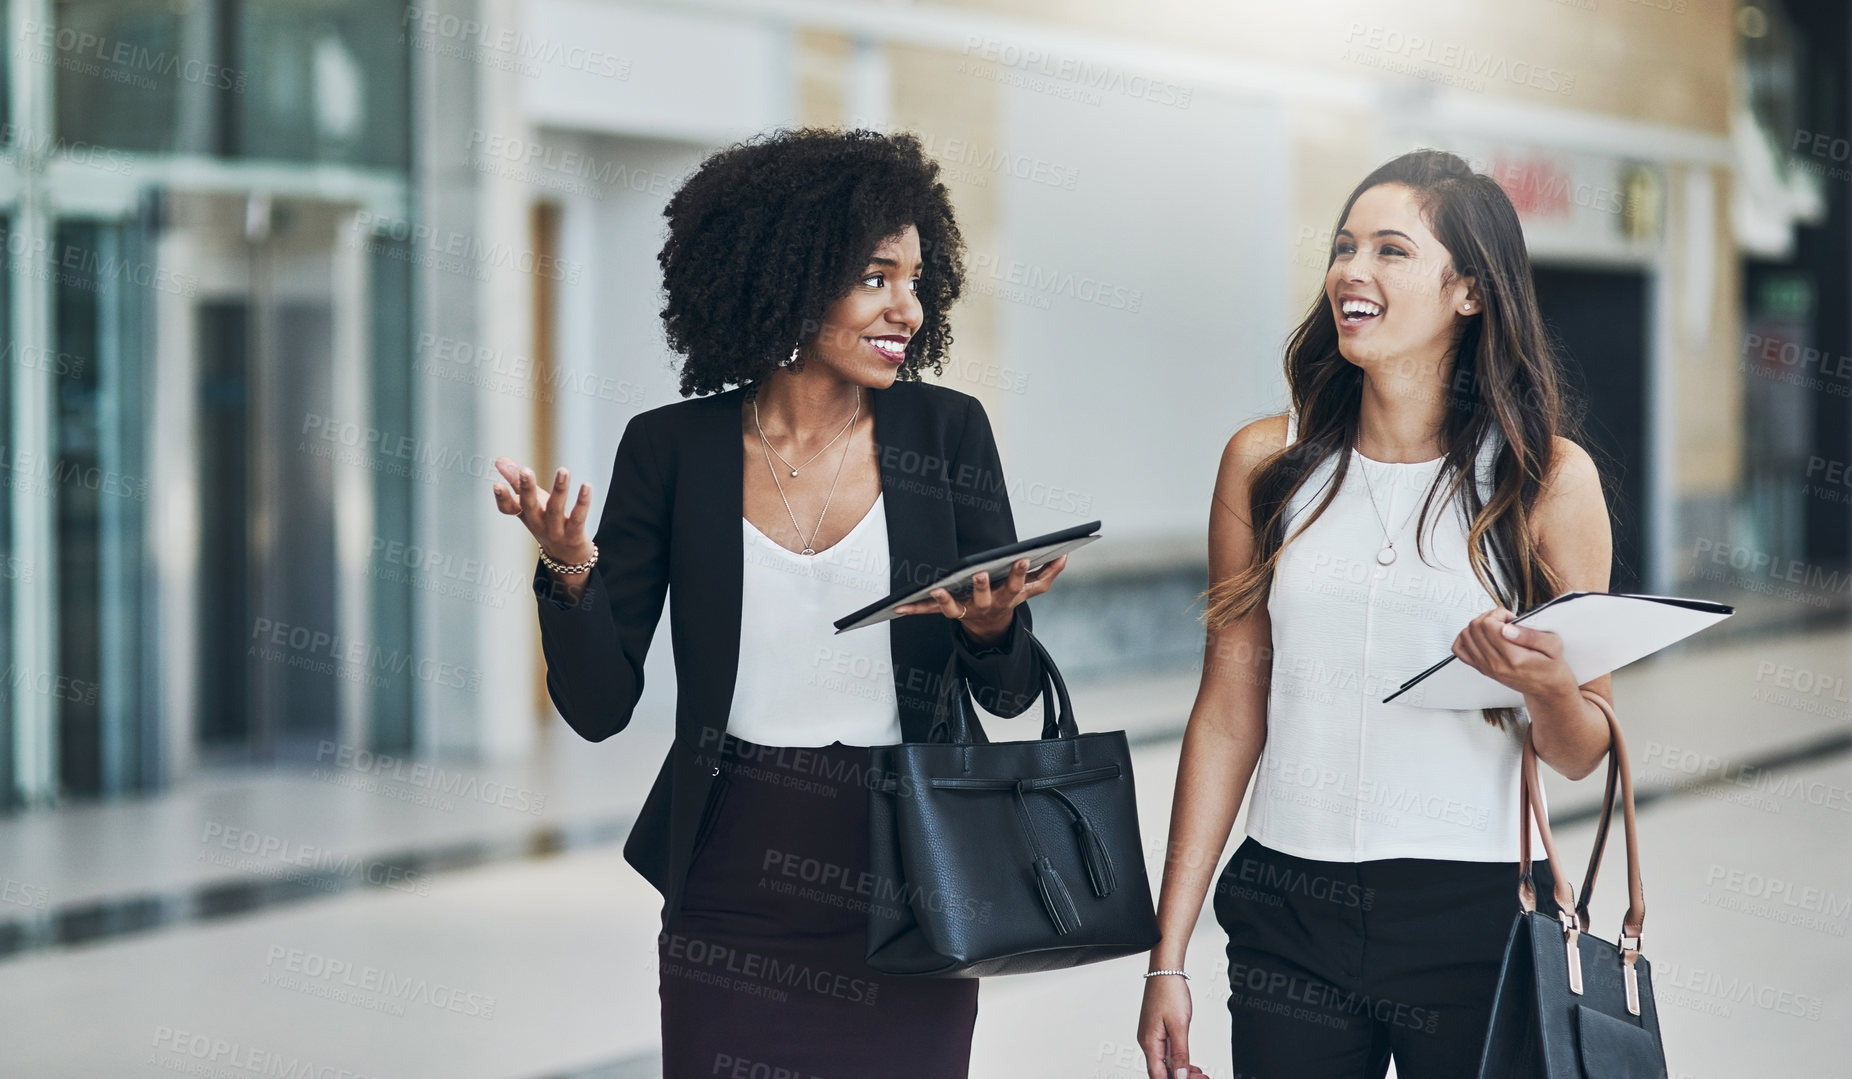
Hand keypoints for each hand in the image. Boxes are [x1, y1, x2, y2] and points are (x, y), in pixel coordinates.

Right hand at [491, 456, 593, 567]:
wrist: (567, 558)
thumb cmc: (546, 522)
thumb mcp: (532, 502)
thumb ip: (517, 481)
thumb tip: (500, 460)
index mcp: (526, 515)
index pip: (509, 508)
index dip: (502, 498)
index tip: (496, 484)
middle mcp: (538, 524)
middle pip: (530, 507)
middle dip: (526, 489)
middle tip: (525, 470)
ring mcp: (556, 532)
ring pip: (555, 510)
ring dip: (559, 490)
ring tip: (563, 470)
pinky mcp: (574, 537)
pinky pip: (578, 518)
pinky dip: (582, 502)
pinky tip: (586, 486)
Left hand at [892, 555, 1067, 644]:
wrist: (990, 630)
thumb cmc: (1009, 599)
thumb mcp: (1031, 591)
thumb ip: (1048, 574)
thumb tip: (1064, 556)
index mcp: (1008, 597)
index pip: (1018, 584)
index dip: (1021, 572)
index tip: (1022, 558)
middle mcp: (987, 605)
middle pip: (985, 596)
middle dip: (984, 586)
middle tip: (981, 573)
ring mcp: (966, 611)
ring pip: (955, 608)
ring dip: (945, 601)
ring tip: (937, 591)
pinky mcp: (948, 612)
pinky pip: (929, 611)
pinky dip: (914, 609)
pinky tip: (897, 607)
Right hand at [1137, 974, 1205, 1078]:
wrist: (1165, 971)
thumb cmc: (1169, 992)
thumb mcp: (1179, 1026)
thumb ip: (1180, 1054)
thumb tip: (1179, 1077)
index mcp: (1150, 1042)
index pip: (1158, 1075)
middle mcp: (1147, 1042)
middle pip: (1161, 1071)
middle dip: (1181, 1077)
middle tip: (1201, 1078)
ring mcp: (1151, 1036)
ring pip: (1165, 1063)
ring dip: (1181, 1071)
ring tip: (1199, 1074)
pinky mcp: (1156, 1031)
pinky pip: (1166, 1053)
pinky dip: (1178, 1060)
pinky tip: (1190, 1064)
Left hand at [1450, 607, 1577, 700]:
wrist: (1546, 688)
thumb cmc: (1550, 666)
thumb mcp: (1553, 646)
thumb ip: (1531, 635)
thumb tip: (1506, 627)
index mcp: (1514, 658)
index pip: (1489, 626)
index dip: (1498, 614)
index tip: (1510, 617)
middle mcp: (1495, 664)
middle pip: (1475, 628)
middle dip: (1489, 617)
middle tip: (1504, 621)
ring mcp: (1486, 667)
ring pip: (1465, 635)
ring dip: (1478, 625)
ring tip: (1495, 627)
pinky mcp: (1481, 668)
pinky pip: (1460, 649)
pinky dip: (1466, 638)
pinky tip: (1482, 636)